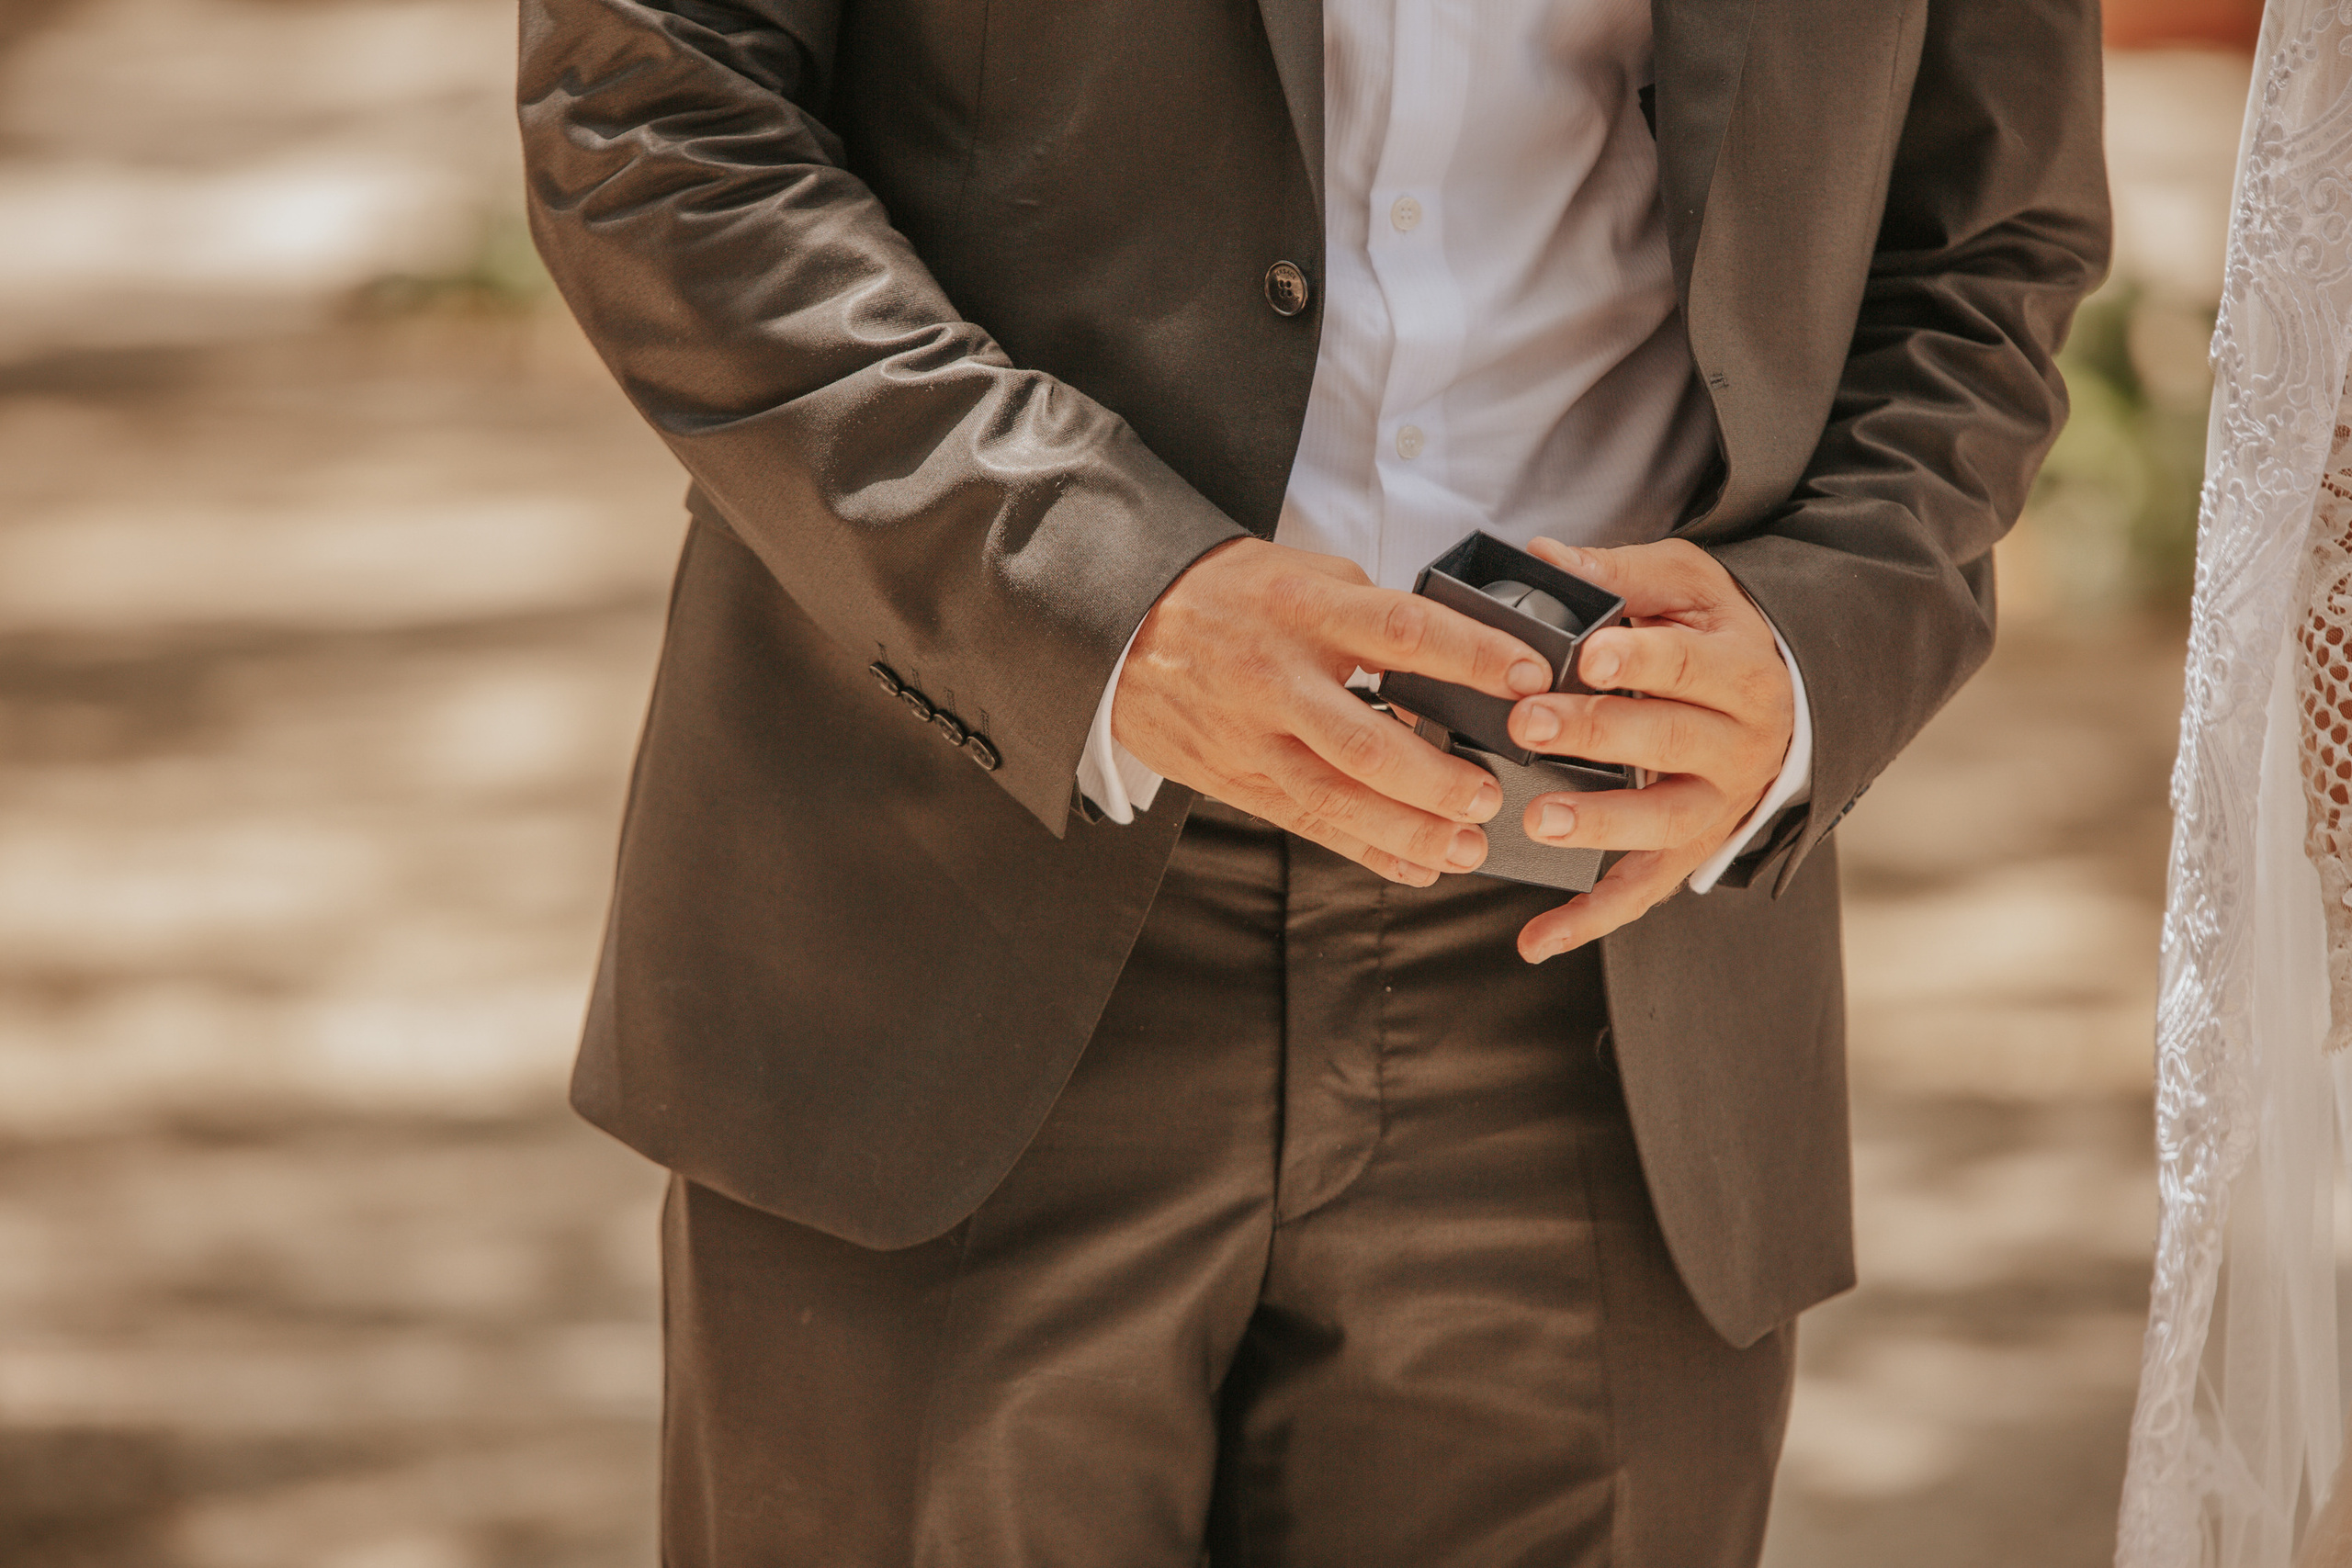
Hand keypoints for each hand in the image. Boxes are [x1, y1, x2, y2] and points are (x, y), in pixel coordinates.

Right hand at [1113, 537, 1554, 884]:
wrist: (1120, 629)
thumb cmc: (1227, 597)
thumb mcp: (1301, 576)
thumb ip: (1371, 614)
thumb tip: (1454, 658)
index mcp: (1304, 611)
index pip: (1402, 632)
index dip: (1470, 656)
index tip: (1528, 678)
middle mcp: (1277, 679)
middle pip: (1367, 742)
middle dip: (1437, 781)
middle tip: (1491, 796)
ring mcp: (1253, 737)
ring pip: (1337, 800)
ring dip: (1409, 832)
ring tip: (1468, 847)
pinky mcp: (1238, 779)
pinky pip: (1308, 824)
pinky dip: (1365, 851)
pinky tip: (1415, 865)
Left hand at [1508, 537, 1793, 961]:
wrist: (1782, 700)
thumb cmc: (1715, 635)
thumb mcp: (1687, 587)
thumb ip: (1621, 574)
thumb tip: (1546, 558)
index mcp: (1741, 671)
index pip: (1690, 665)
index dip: (1639, 660)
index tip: (1586, 654)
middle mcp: (1738, 746)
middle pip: (1667, 740)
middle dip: (1596, 734)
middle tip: (1529, 724)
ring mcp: (1714, 806)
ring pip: (1660, 822)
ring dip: (1597, 824)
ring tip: (1535, 819)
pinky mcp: (1687, 852)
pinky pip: (1640, 892)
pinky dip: (1588, 920)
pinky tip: (1534, 940)